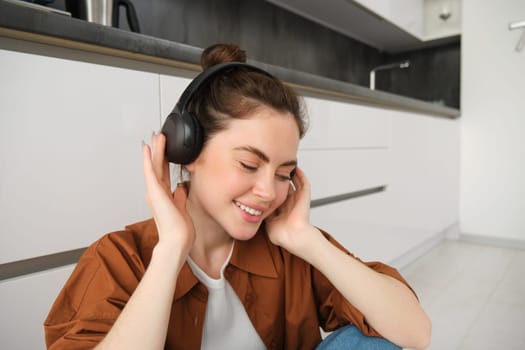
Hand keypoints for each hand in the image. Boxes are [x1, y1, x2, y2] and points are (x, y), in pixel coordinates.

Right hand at [142, 132, 194, 257]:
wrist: (177, 241)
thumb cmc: (179, 231)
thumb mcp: (181, 210)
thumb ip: (179, 199)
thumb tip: (180, 189)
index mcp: (163, 197)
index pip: (163, 174)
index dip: (164, 161)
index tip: (165, 150)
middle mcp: (157, 193)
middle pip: (158, 167)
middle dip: (159, 151)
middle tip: (158, 137)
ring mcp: (155, 192)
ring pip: (154, 166)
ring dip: (155, 150)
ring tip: (156, 137)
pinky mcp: (155, 192)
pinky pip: (151, 172)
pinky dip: (148, 160)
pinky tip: (147, 149)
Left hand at [265, 168, 320, 257]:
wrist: (293, 237)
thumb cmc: (281, 234)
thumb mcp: (265, 221)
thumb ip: (260, 212)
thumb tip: (250, 205)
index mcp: (281, 209)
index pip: (274, 194)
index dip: (269, 187)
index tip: (261, 178)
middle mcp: (289, 203)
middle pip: (283, 186)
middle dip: (277, 177)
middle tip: (271, 168)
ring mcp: (297, 199)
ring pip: (294, 182)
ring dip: (288, 174)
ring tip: (282, 164)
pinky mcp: (304, 196)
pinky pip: (304, 182)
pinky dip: (300, 175)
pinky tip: (294, 168)